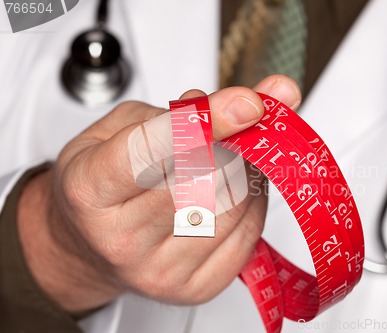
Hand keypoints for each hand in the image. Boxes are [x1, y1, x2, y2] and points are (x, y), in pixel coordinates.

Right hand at [18, 75, 301, 313]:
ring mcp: (159, 272)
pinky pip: (248, 235)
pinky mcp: (194, 289)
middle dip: (233, 145)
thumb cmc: (103, 186)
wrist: (91, 246)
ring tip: (231, 161)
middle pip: (203, 181)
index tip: (248, 104)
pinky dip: (252, 204)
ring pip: (233, 207)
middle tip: (239, 127)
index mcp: (89, 190)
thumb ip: (172, 112)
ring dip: (246, 173)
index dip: (205, 123)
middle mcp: (120, 240)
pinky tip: (233, 192)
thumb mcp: (116, 130)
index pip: (149, 151)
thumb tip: (234, 106)